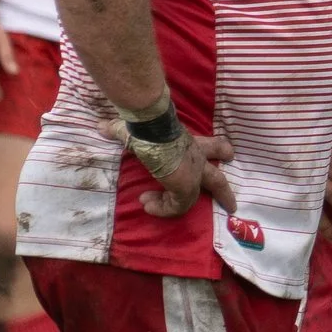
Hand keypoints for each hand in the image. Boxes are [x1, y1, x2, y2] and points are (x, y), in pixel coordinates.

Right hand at [103, 120, 236, 217]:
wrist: (153, 127)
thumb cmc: (147, 123)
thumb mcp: (137, 128)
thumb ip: (121, 130)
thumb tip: (100, 126)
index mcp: (189, 143)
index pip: (211, 146)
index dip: (219, 150)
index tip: (228, 155)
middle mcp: (195, 159)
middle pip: (217, 178)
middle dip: (224, 192)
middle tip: (231, 206)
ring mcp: (192, 174)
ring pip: (194, 198)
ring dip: (169, 206)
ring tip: (149, 205)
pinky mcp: (185, 187)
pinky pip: (177, 207)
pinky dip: (162, 209)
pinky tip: (146, 203)